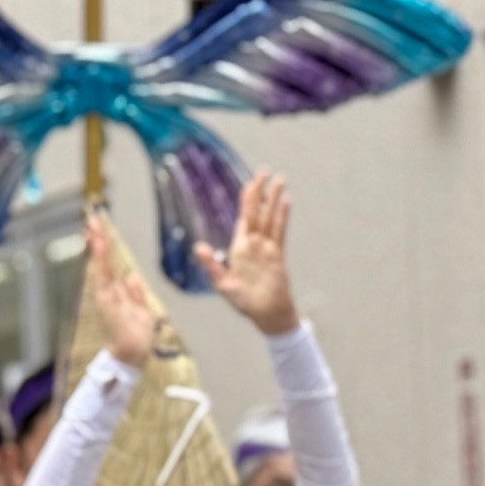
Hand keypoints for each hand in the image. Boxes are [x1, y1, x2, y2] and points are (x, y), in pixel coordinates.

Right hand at [86, 210, 156, 368]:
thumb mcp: (142, 310)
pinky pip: (103, 275)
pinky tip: (98, 245)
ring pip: (101, 265)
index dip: (105, 247)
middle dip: (97, 240)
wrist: (132, 356)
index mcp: (117, 292)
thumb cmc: (137, 336)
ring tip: (93, 226)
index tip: (100, 229)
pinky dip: (100, 259)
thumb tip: (132, 276)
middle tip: (92, 218)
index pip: (109, 265)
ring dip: (97, 245)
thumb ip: (136, 294)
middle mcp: (108, 291)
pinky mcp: (106, 299)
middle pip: (102, 261)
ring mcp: (105, 295)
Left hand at [196, 171, 299, 336]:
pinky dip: (282, 216)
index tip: (249, 183)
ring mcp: (267, 248)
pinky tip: (286, 201)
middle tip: (264, 171)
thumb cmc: (243, 302)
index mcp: (239, 248)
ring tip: (280, 179)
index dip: (246, 200)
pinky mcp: (278, 255)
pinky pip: (280, 231)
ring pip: (270, 217)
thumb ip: (212, 265)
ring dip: (274, 199)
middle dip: (260, 191)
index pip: (242, 217)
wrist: (266, 314)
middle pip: (257, 211)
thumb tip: (198, 246)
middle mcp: (253, 244)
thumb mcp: (223, 284)